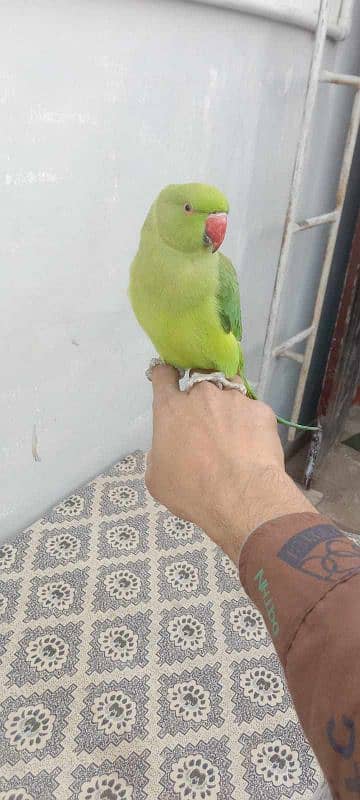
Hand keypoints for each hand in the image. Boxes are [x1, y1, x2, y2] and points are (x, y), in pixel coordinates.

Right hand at [146, 365, 315, 561]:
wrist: (241, 496)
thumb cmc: (192, 491)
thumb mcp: (157, 478)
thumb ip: (159, 452)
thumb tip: (169, 448)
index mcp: (171, 409)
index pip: (163, 376)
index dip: (165, 376)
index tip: (169, 380)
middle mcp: (202, 395)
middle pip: (199, 381)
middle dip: (201, 396)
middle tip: (207, 420)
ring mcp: (234, 399)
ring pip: (230, 389)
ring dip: (228, 404)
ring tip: (233, 429)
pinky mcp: (261, 409)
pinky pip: (253, 410)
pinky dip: (252, 423)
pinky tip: (254, 445)